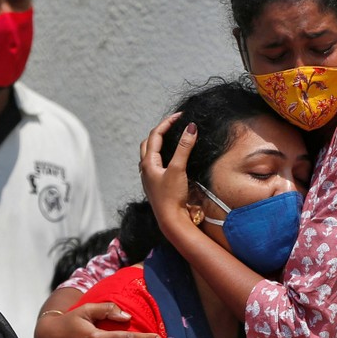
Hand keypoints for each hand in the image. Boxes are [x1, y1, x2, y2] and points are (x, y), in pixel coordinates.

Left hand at [138, 113, 195, 240]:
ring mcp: (149, 178)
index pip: (156, 135)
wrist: (170, 220)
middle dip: (160, 132)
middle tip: (174, 125)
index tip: (180, 116)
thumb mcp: (178, 169)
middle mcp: (145, 169)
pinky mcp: (155, 185)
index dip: (167, 123)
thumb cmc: (172, 197)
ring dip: (158, 144)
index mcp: (148, 163)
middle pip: (148, 143)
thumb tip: (191, 128)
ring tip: (171, 139)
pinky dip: (161, 156)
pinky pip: (155, 164)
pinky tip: (170, 160)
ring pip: (150, 154)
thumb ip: (184, 148)